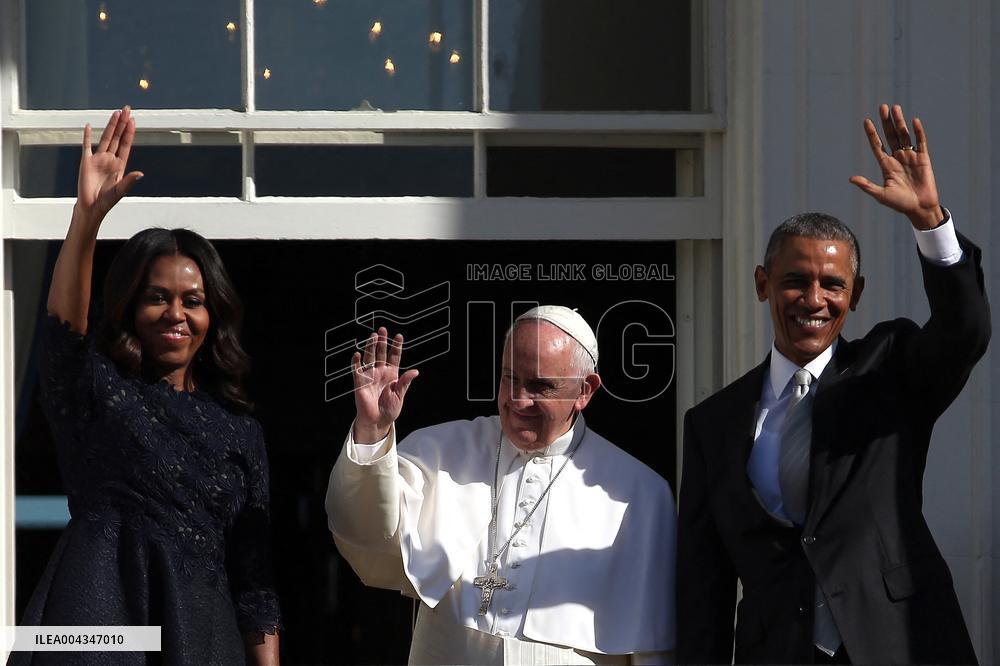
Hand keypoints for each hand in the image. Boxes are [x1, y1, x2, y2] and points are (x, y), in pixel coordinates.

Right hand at [77, 106, 142, 222]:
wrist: (91, 206)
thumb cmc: (107, 200)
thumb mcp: (120, 190)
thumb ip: (129, 181)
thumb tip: (141, 174)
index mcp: (120, 165)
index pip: (126, 144)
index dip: (129, 132)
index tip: (133, 120)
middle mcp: (110, 159)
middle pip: (118, 137)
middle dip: (122, 123)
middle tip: (127, 109)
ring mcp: (98, 159)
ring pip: (106, 138)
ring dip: (111, 126)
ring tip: (116, 113)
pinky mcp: (86, 161)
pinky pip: (86, 146)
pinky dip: (87, 136)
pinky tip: (89, 126)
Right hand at [351, 327, 418, 442]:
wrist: (378, 421)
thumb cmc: (390, 409)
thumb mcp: (400, 395)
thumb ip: (405, 382)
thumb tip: (415, 371)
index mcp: (392, 374)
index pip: (394, 357)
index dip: (396, 347)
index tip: (399, 336)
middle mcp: (380, 372)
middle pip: (381, 353)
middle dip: (382, 342)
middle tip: (383, 329)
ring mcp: (370, 376)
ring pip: (370, 358)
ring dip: (371, 347)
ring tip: (373, 336)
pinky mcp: (360, 383)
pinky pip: (357, 370)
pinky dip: (356, 362)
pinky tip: (357, 354)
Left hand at [849, 103, 942, 229]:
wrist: (920, 208)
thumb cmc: (899, 203)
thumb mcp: (881, 194)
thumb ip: (867, 186)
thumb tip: (851, 178)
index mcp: (886, 165)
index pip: (877, 145)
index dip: (872, 134)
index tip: (866, 121)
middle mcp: (897, 158)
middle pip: (890, 136)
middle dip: (886, 122)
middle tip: (882, 107)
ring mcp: (910, 157)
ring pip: (904, 135)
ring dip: (900, 122)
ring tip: (895, 108)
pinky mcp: (923, 159)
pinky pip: (921, 142)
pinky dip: (918, 132)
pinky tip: (914, 121)